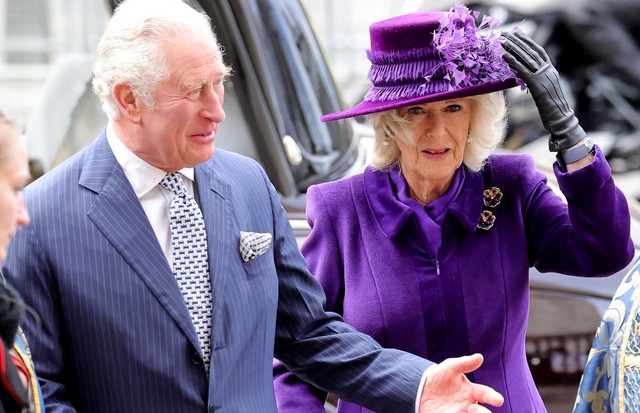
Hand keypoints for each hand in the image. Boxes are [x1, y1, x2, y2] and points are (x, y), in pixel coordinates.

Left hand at [418, 354, 502, 412]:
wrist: (420, 390)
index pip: (486, 394)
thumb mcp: (449, 367)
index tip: (498, 400)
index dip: (493, 397)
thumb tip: (480, 357)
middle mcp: (469, 405)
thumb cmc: (438, 377)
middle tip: (478, 412)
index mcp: (471, 391)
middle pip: (482, 412)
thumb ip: (463, 363)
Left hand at [501, 30, 584, 151]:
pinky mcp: (538, 86)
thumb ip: (536, 82)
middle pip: (532, 52)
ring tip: (502, 41)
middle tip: (506, 33)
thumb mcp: (543, 91)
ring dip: (513, 48)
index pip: (538, 52)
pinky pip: (524, 71)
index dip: (527, 41)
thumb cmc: (551, 110)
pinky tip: (505, 56)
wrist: (561, 120)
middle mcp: (549, 71)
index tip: (517, 33)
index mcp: (551, 71)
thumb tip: (525, 76)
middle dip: (518, 41)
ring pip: (527, 59)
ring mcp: (544, 77)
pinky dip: (514, 62)